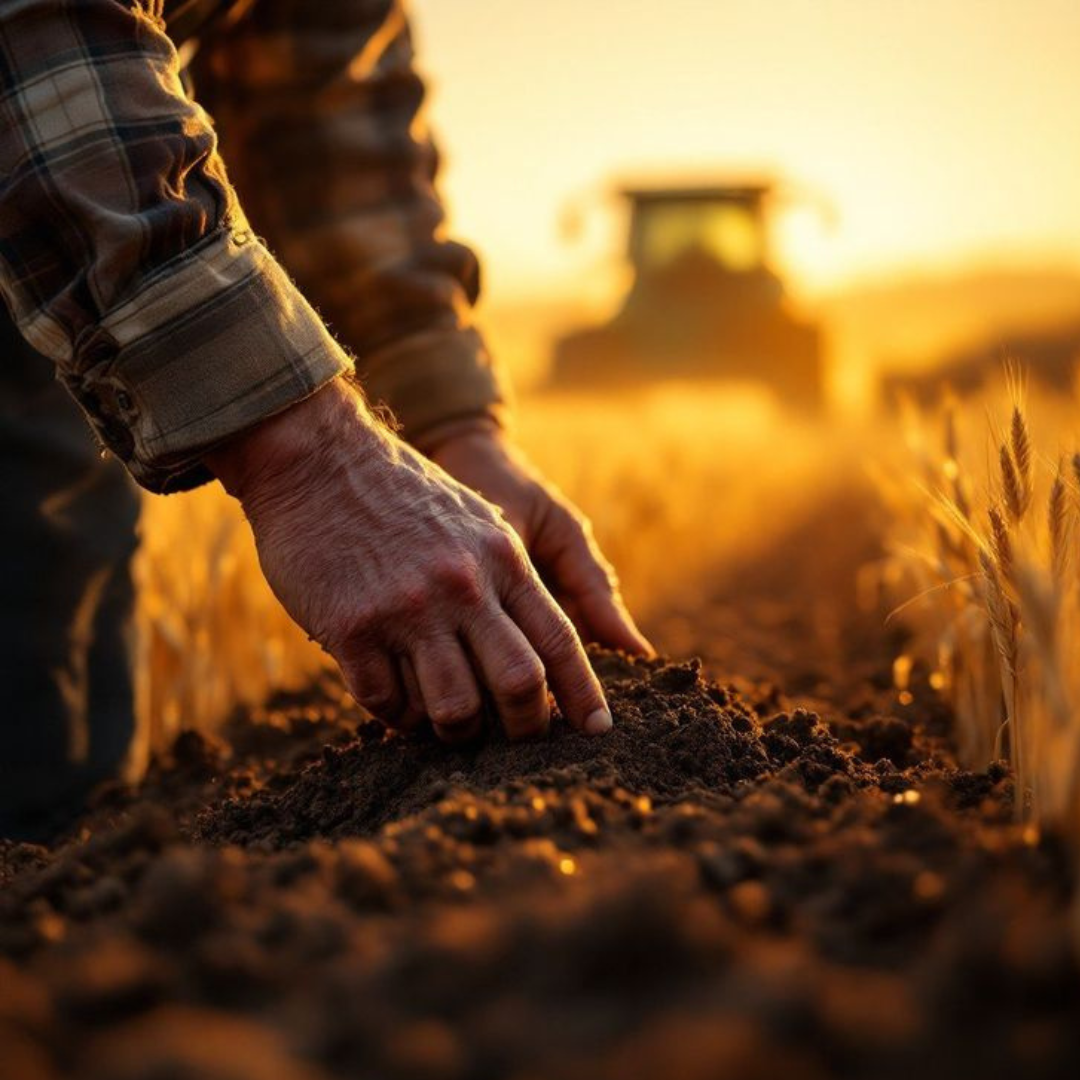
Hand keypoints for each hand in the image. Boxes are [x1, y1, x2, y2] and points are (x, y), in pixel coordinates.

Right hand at [206, 380, 612, 742]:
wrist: (317, 460)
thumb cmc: (401, 496)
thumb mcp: (475, 521)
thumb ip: (510, 579)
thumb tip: (542, 648)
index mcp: (502, 558)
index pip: (559, 640)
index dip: (583, 694)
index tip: (597, 730)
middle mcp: (463, 586)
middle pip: (519, 684)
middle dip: (525, 727)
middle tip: (515, 737)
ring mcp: (407, 608)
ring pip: (455, 708)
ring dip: (457, 729)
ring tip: (450, 722)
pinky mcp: (352, 627)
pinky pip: (387, 703)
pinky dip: (399, 717)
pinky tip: (398, 703)